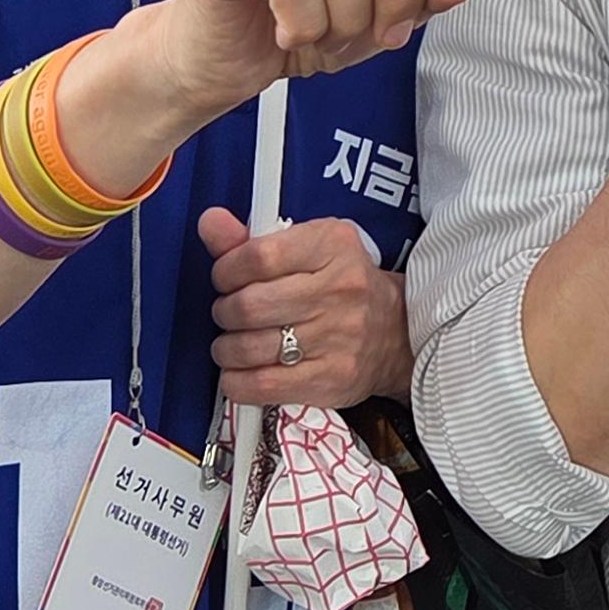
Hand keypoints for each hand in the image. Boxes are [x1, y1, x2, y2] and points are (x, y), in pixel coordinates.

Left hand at [199, 209, 411, 408]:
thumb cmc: (342, 286)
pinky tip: (241, 372)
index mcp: (333, 245)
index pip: (259, 256)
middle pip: (248, 305)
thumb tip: (210, 224)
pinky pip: (261, 385)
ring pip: (249, 347)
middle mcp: (340, 290)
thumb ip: (253, 239)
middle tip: (230, 313)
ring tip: (234, 343)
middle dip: (224, 311)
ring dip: (226, 348)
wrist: (397, 334)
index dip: (226, 270)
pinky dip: (236, 381)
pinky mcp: (330, 379)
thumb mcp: (308, 248)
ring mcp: (338, 338)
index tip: (226, 277)